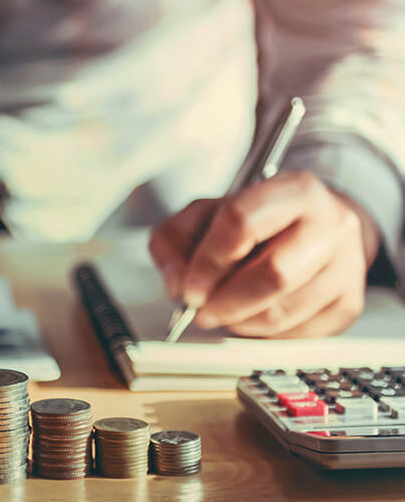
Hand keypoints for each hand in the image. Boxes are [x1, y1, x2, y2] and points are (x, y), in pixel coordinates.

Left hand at [148, 171, 379, 337]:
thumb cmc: (254, 221)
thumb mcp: (203, 215)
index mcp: (292, 189)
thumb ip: (174, 241)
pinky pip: (299, 333)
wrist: (311, 226)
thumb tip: (176, 285)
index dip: (208, 262)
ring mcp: (347, 265)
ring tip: (223, 312)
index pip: (243, 222)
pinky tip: (250, 317)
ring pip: (285, 310)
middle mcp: (330, 223)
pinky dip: (263, 334)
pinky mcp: (349, 302)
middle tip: (202, 312)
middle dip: (227, 301)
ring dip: (241, 321)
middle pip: (274, 273)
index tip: (189, 290)